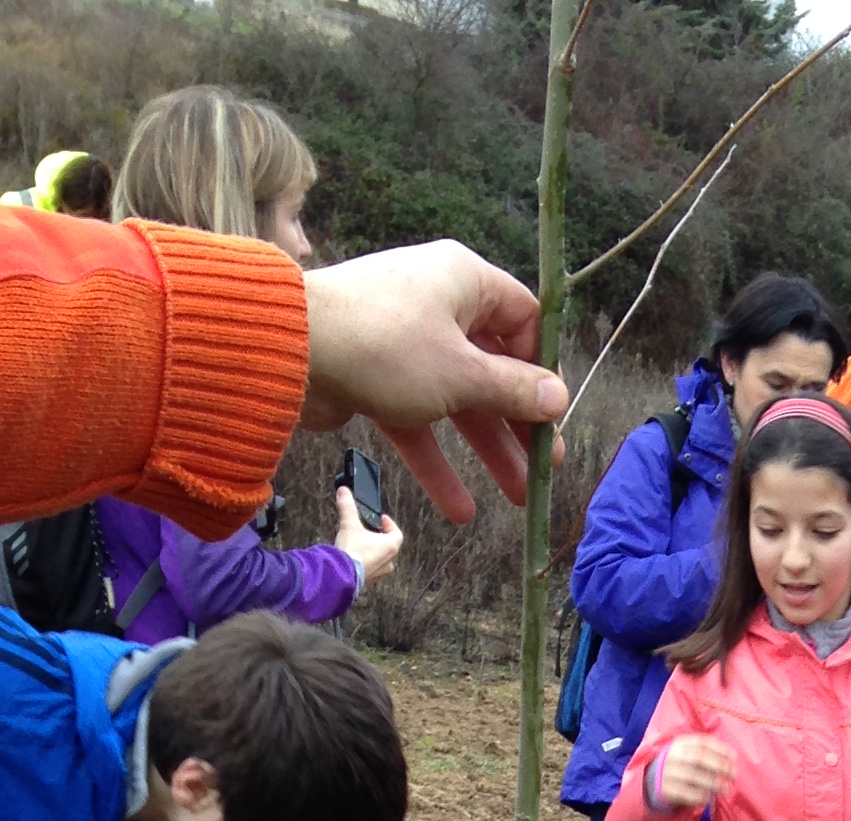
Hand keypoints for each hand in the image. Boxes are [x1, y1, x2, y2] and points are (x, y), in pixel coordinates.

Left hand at [301, 244, 567, 524]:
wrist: (291, 350)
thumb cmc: (387, 347)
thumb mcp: (463, 375)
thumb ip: (514, 391)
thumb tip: (559, 397)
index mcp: (465, 281)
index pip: (524, 318)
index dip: (542, 366)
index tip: (553, 413)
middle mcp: (438, 304)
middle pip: (493, 369)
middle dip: (518, 425)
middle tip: (544, 469)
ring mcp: (405, 343)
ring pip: (458, 401)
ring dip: (485, 452)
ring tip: (516, 499)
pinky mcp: (376, 377)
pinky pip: (417, 420)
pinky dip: (436, 461)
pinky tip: (457, 510)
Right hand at [332, 484, 404, 588]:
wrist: (342, 574)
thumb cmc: (352, 551)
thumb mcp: (350, 524)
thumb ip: (347, 507)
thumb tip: (343, 491)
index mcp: (390, 546)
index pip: (397, 533)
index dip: (390, 524)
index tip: (382, 519)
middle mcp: (388, 561)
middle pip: (390, 546)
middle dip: (381, 537)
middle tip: (372, 531)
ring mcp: (380, 572)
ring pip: (383, 559)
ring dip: (376, 551)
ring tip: (364, 543)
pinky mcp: (370, 579)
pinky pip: (373, 568)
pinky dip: (368, 561)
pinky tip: (357, 557)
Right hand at [652, 735, 735, 810]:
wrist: (656, 779)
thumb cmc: (683, 765)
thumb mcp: (690, 752)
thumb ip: (708, 752)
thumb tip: (732, 758)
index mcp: (681, 743)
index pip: (702, 743)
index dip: (720, 750)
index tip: (734, 758)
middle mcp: (673, 756)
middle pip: (699, 758)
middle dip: (719, 766)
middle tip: (733, 775)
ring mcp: (667, 772)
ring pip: (693, 776)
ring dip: (712, 783)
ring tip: (725, 789)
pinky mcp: (665, 789)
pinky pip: (685, 793)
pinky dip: (699, 796)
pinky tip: (708, 798)